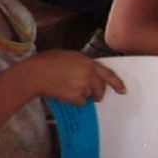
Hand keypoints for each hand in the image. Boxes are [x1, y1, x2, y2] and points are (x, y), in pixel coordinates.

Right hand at [3, 50, 123, 106]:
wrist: (35, 74)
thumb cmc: (46, 62)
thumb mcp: (68, 56)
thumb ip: (81, 63)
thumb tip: (87, 71)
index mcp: (88, 62)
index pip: (108, 74)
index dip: (117, 83)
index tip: (122, 91)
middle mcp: (89, 74)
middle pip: (100, 88)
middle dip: (96, 93)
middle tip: (89, 94)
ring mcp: (84, 86)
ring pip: (89, 95)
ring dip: (82, 95)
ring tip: (66, 88)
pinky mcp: (77, 97)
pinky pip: (81, 102)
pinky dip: (74, 101)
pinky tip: (63, 94)